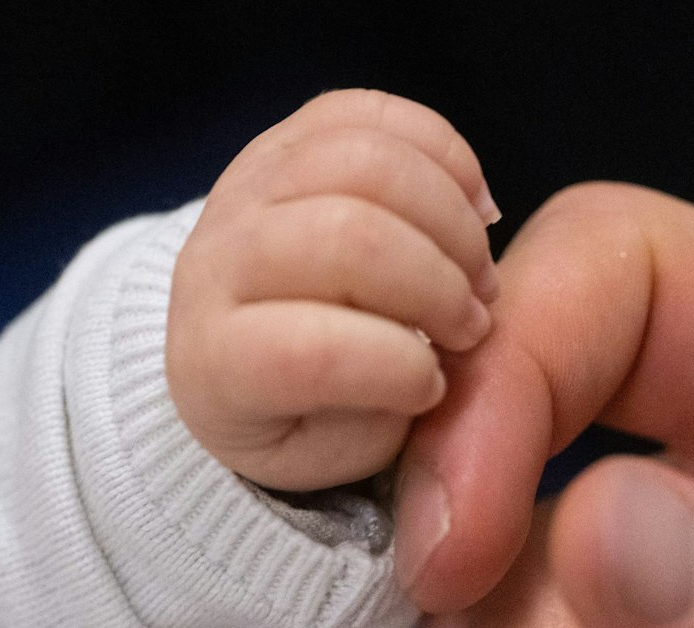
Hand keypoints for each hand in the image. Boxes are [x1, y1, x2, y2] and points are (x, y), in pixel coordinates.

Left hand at [167, 89, 498, 490]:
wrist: (239, 347)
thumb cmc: (300, 412)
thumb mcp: (337, 449)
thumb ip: (382, 415)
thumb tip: (436, 356)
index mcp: (216, 360)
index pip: (302, 351)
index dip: (392, 368)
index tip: (433, 388)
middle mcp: (217, 261)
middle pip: (344, 238)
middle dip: (438, 284)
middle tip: (473, 326)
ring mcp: (247, 187)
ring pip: (365, 161)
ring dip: (451, 219)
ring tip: (477, 272)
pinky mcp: (286, 138)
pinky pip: (372, 112)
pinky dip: (444, 154)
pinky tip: (472, 207)